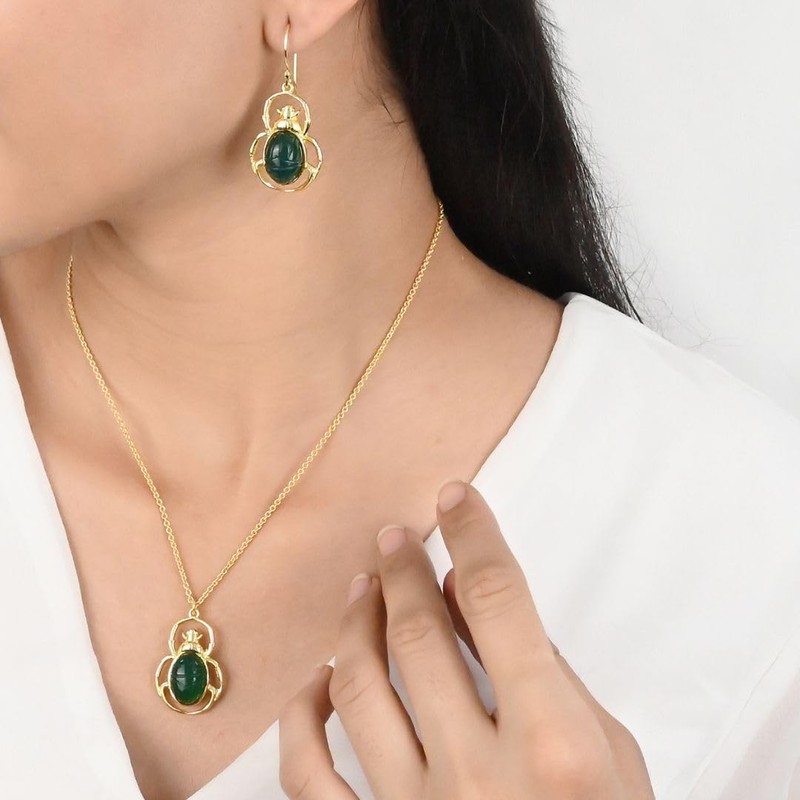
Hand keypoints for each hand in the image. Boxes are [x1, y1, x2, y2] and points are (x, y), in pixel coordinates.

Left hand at [278, 480, 654, 798]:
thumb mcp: (609, 753)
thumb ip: (548, 672)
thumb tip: (480, 595)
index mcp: (553, 745)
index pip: (499, 602)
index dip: (474, 536)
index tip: (456, 499)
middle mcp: (480, 775)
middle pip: (419, 636)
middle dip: (403, 572)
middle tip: (394, 536)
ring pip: (359, 689)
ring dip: (356, 624)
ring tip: (363, 583)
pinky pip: (310, 776)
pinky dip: (302, 718)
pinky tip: (318, 678)